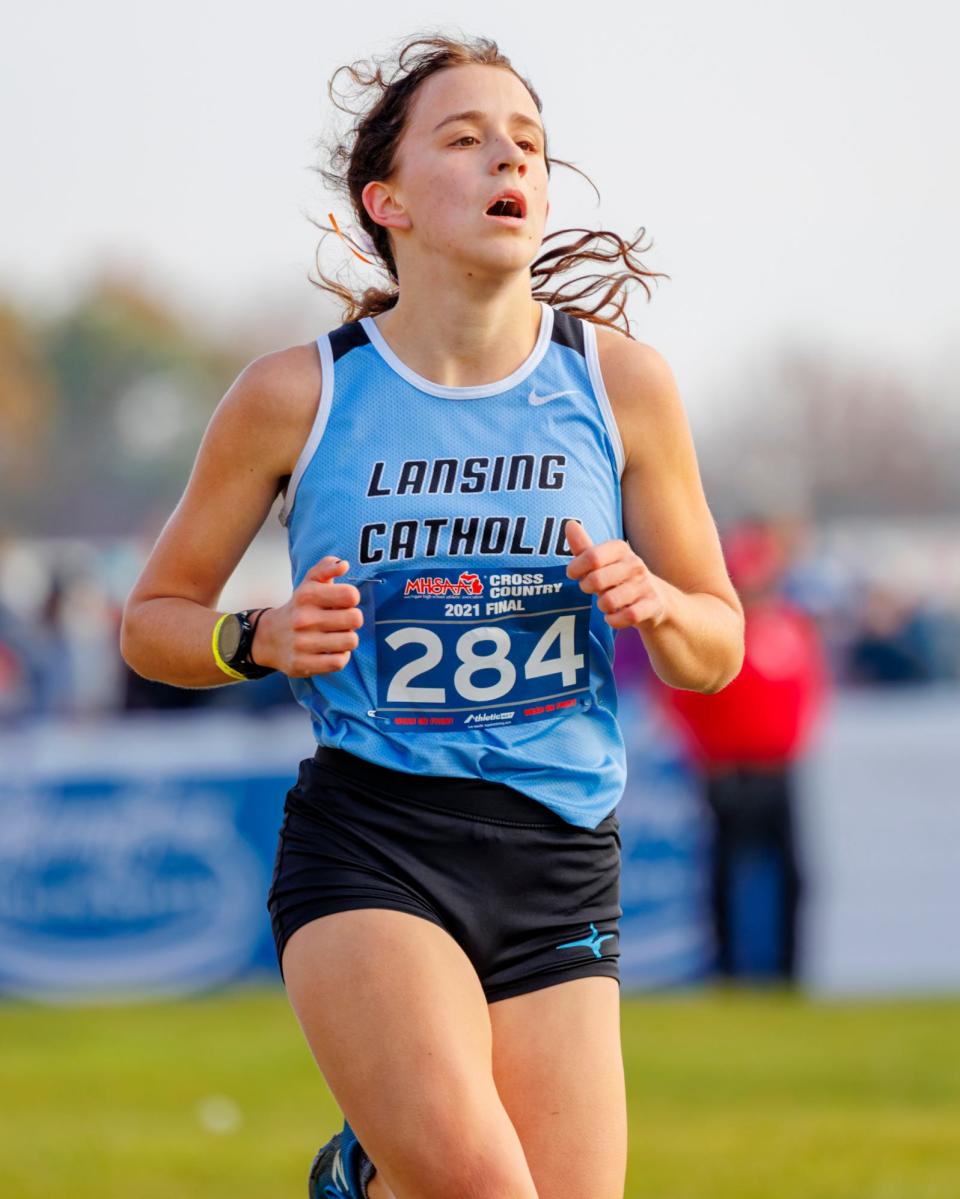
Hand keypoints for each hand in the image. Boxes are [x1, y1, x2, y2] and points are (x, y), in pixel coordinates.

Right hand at [253, 556, 362, 676]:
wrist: (268, 638)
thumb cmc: (299, 608)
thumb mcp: (309, 583)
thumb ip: (326, 568)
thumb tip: (344, 564)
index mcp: (307, 595)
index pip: (351, 595)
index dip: (352, 599)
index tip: (342, 602)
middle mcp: (303, 619)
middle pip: (355, 619)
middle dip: (352, 620)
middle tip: (341, 621)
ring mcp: (302, 643)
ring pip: (351, 641)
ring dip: (347, 639)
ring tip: (336, 636)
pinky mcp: (303, 664)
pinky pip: (339, 662)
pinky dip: (340, 656)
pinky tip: (331, 651)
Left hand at [564, 519, 669, 629]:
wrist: (655, 598)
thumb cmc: (618, 577)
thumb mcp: (601, 561)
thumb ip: (584, 547)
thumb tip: (569, 524)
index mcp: (620, 549)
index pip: (592, 556)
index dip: (576, 568)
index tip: (572, 574)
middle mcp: (635, 564)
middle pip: (597, 580)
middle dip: (586, 588)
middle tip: (589, 589)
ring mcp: (645, 585)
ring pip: (610, 600)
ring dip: (602, 606)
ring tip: (604, 603)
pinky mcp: (652, 605)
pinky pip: (629, 616)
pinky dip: (615, 620)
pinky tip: (612, 617)